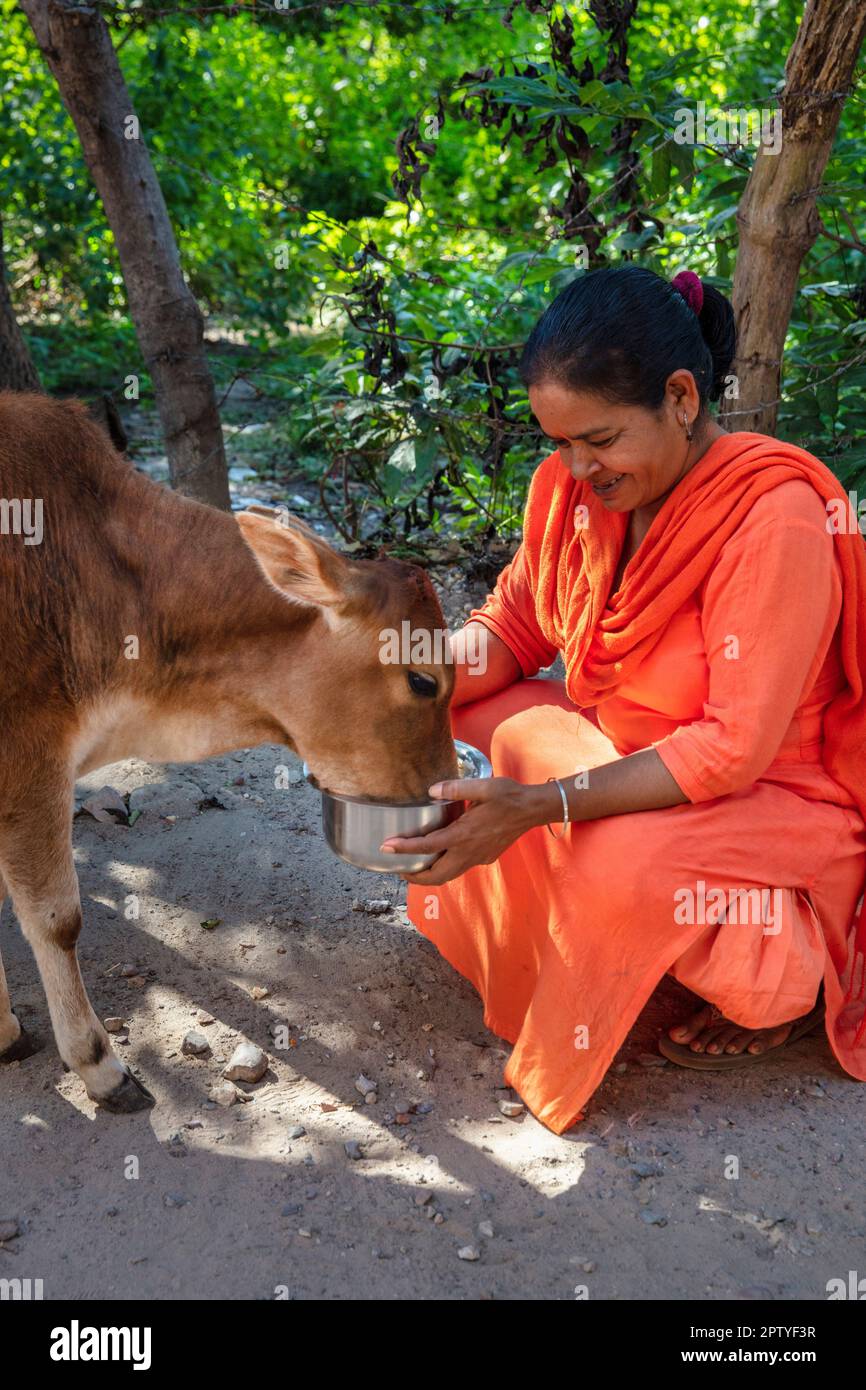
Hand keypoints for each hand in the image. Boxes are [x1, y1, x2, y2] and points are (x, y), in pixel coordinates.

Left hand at [379, 776, 544, 884]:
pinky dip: (445, 867)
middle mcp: (469, 852)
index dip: (404, 848)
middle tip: (397, 868)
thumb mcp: (483, 786)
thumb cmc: (508, 796)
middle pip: (436, 876)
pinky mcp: (485, 858)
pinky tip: (441, 854)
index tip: (386, 848)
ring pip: (448, 876)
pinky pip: (460, 868)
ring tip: (414, 867)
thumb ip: (456, 787)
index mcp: (464, 835)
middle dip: (414, 877)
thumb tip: (431, 790)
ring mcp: (478, 858)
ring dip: (429, 876)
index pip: (427, 846)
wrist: (532, 810)